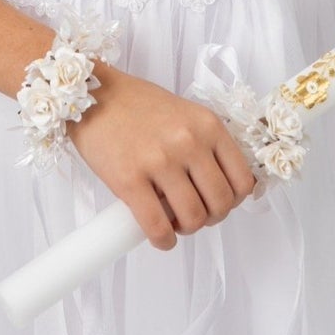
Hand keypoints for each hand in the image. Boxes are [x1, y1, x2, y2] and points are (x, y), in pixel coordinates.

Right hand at [68, 62, 258, 249]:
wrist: (92, 94)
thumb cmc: (137, 104)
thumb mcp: (185, 114)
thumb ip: (205, 144)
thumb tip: (220, 185)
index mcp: (207, 125)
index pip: (243, 180)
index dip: (233, 200)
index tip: (218, 201)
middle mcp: (188, 142)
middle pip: (221, 204)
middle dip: (210, 218)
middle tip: (193, 214)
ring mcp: (159, 161)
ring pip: (193, 218)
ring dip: (186, 229)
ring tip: (173, 222)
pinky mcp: (129, 180)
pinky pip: (158, 226)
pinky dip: (163, 240)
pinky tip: (160, 235)